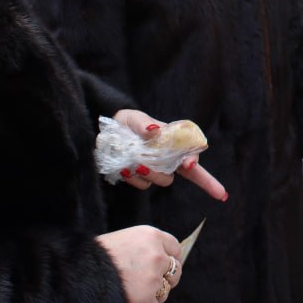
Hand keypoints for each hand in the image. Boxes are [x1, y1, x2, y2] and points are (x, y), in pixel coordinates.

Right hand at [96, 226, 182, 302]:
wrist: (79, 271)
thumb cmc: (98, 255)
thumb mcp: (126, 239)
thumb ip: (147, 247)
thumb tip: (164, 261)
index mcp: (152, 236)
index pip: (175, 248)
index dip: (170, 259)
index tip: (165, 266)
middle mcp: (157, 255)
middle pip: (176, 271)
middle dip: (166, 279)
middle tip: (151, 283)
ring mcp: (153, 277)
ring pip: (164, 291)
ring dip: (152, 294)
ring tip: (132, 290)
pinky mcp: (146, 297)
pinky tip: (127, 298)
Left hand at [113, 109, 227, 200]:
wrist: (108, 136)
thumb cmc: (127, 124)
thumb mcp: (133, 117)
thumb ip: (142, 122)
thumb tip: (153, 129)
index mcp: (172, 141)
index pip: (192, 151)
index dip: (194, 158)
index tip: (189, 163)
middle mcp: (168, 157)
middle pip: (186, 171)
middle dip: (177, 170)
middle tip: (156, 165)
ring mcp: (156, 169)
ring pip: (164, 179)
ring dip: (152, 173)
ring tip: (136, 164)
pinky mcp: (142, 178)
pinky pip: (144, 184)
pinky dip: (134, 179)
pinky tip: (124, 169)